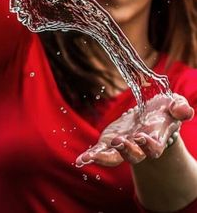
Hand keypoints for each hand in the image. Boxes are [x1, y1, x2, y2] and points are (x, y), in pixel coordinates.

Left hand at [76, 93, 193, 166]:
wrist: (150, 115)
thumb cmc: (164, 110)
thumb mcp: (174, 105)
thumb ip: (180, 107)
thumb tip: (184, 111)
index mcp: (155, 138)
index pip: (154, 148)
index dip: (149, 145)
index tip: (142, 136)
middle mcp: (138, 146)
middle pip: (133, 156)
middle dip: (127, 150)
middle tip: (120, 141)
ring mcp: (122, 146)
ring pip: (114, 157)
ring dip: (104, 158)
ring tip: (91, 157)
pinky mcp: (109, 142)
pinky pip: (99, 152)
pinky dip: (90, 156)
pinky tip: (80, 160)